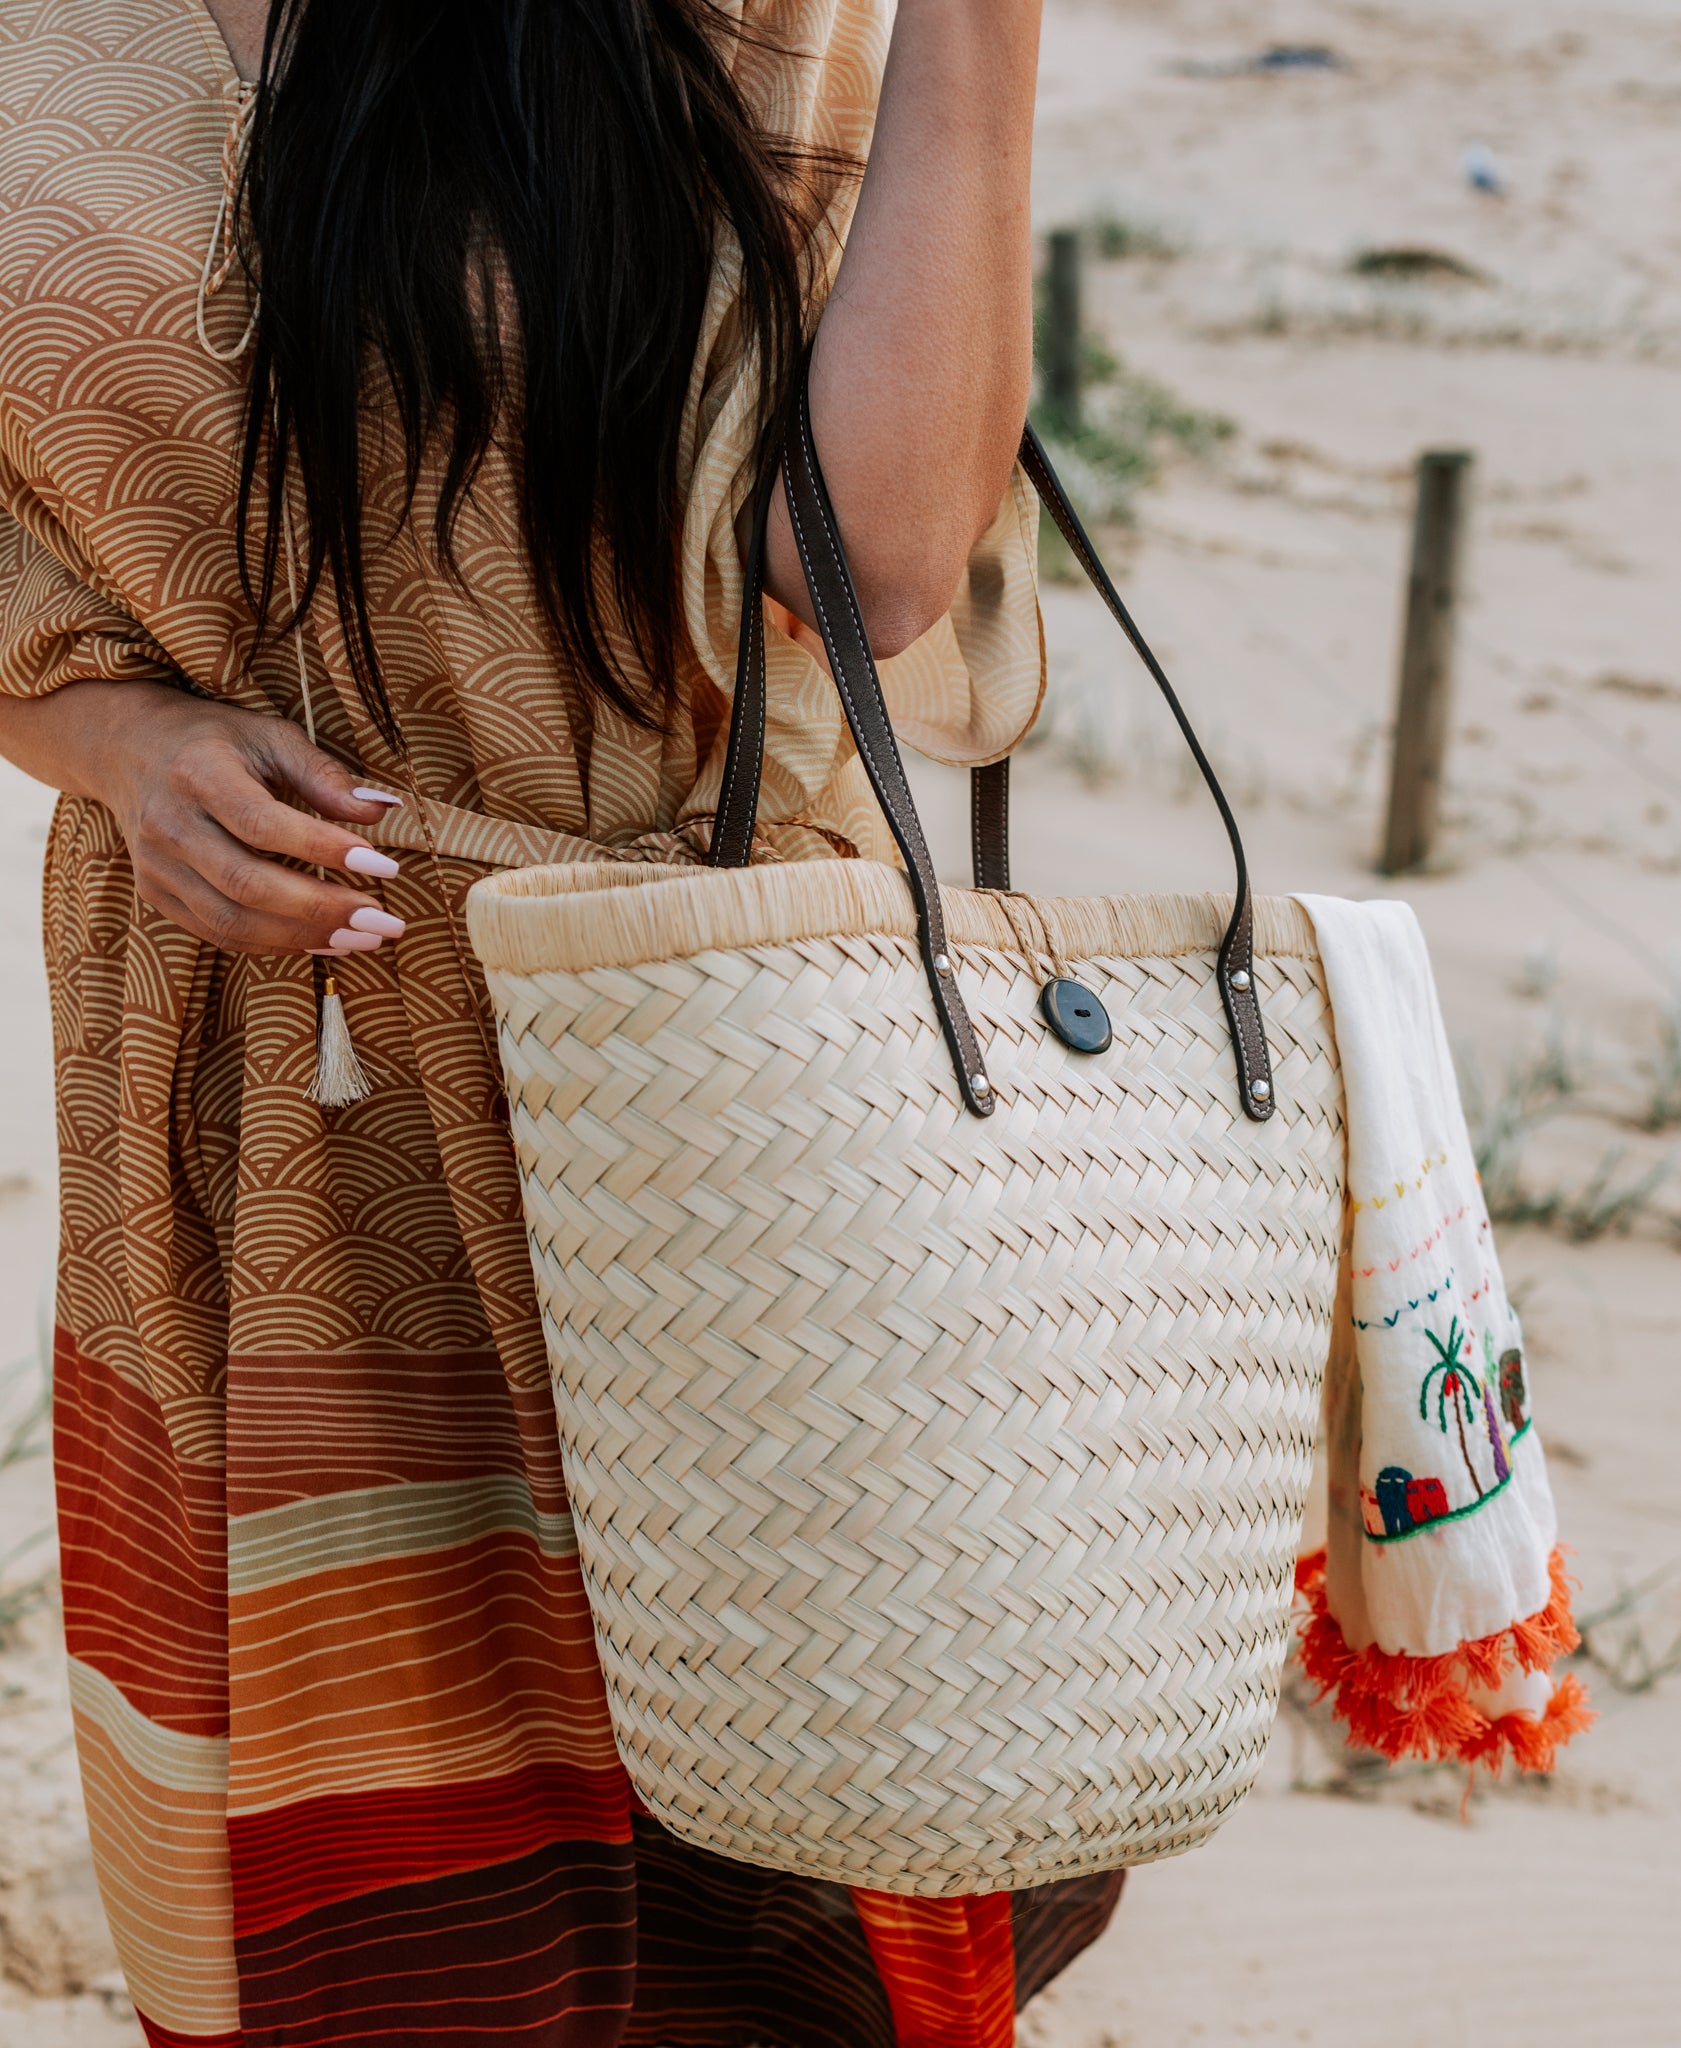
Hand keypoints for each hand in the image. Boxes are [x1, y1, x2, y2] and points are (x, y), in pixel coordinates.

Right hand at [0, 680, 405, 955]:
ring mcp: (157, 865)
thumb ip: (325, 776)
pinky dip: (275, 944)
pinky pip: (218, 932)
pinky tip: (323, 942)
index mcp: (198, 774)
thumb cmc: (216, 742)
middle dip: (323, 909)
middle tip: (384, 922)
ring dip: (305, 937)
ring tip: (364, 938)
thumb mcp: (271, 737)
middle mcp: (170, 824)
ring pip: (233, 920)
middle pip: (247, 884)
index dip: (325, 850)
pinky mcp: (156, 893)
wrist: (129, 749)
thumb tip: (383, 809)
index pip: (264, 825)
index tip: (386, 867)